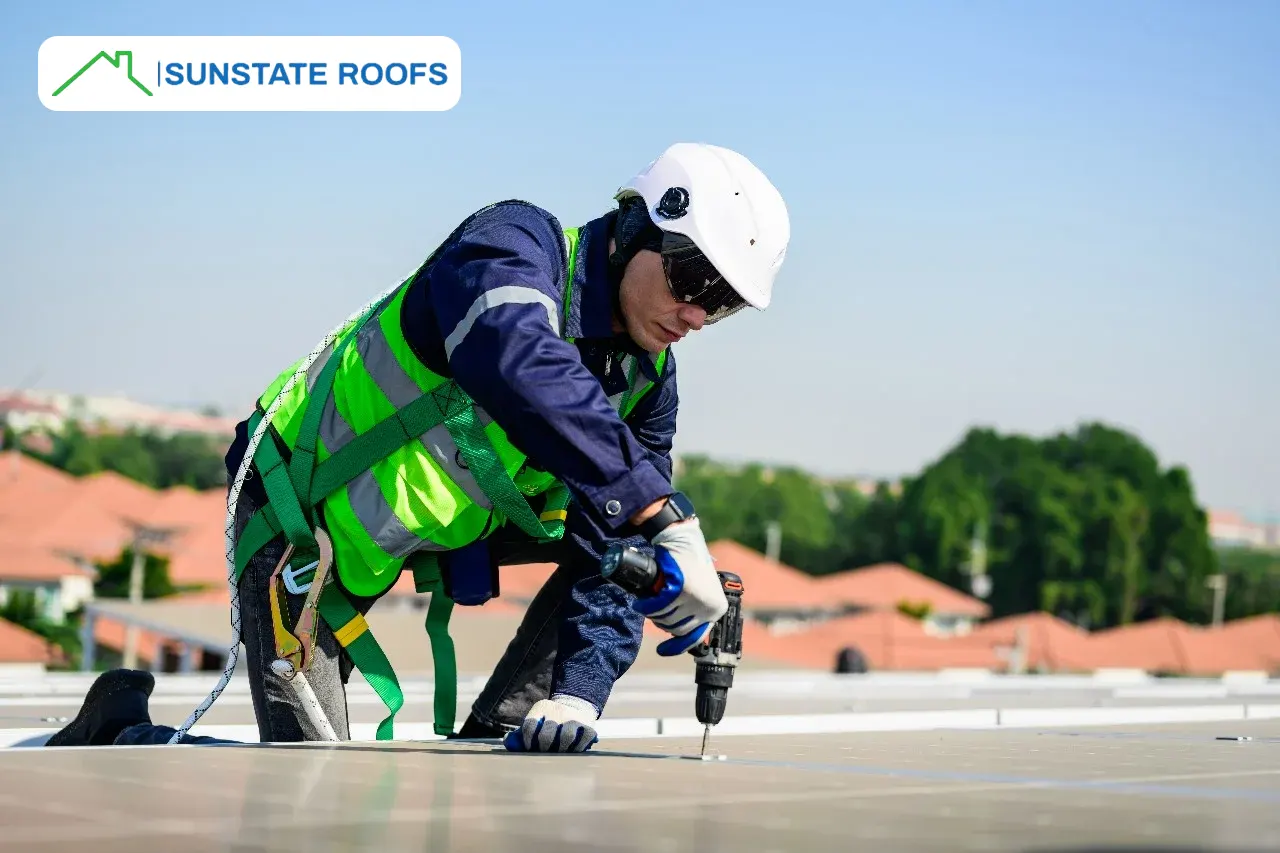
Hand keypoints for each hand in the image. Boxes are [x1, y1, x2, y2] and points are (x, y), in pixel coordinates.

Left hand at [502, 695, 599, 752]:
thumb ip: (523, 731)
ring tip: (558, 753)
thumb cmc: (551, 718)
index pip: (529, 726)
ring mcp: (574, 718)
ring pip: (565, 737)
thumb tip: (508, 743)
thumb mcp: (538, 717)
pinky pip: (581, 743)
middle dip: (543, 748)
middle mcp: (558, 710)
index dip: (527, 742)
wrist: (577, 703)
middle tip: (544, 752)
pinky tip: (572, 750)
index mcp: (542, 707)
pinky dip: (575, 750)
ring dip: (560, 750)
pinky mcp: (588, 726)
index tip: (530, 748)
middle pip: (546, 735)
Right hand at [631, 517, 727, 655]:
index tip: (663, 651)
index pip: (696, 635)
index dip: (678, 646)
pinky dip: (647, 606)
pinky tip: (640, 603)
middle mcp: (710, 606)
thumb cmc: (689, 563)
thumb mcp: (702, 590)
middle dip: (661, 623)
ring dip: (653, 614)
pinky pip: (659, 606)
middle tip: (652, 613)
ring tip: (645, 605)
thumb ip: (697, 608)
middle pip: (677, 628)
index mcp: (717, 608)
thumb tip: (680, 631)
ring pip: (666, 618)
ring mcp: (697, 598)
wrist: (683, 539)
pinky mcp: (681, 589)